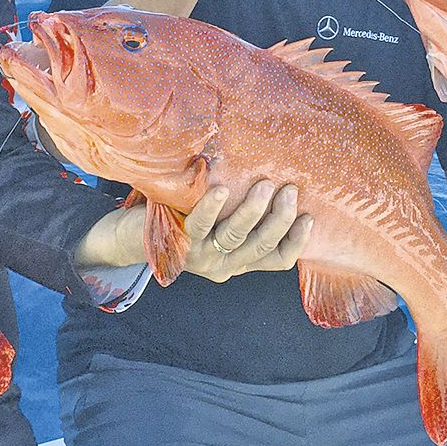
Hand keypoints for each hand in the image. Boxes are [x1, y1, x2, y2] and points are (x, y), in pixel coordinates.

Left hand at [179, 180, 312, 283]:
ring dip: (253, 211)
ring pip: (235, 236)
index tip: (310, 216)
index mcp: (239, 261)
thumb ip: (241, 216)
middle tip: (290, 191)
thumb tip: (276, 181)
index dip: (297, 241)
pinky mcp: (180, 241)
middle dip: (280, 218)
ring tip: (265, 186)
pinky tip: (222, 189)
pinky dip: (212, 207)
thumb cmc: (185, 221)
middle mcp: (224, 264)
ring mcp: (202, 256)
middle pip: (261, 246)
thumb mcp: (218, 228)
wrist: (136, 237)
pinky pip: (200, 224)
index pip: (277, 260)